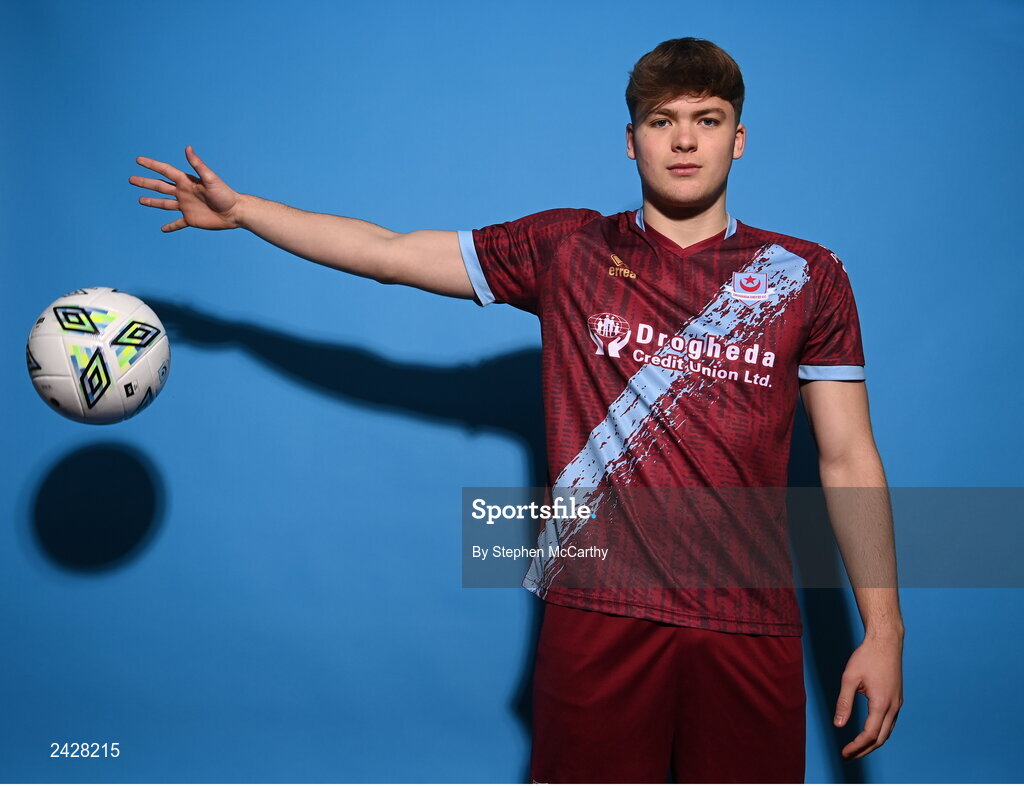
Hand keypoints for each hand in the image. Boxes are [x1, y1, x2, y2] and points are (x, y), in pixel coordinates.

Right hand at [130, 145, 242, 231]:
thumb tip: (187, 148)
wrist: (235, 212)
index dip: (152, 165)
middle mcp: (184, 193)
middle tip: (131, 179)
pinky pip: (178, 223)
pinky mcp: (191, 219)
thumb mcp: (210, 178)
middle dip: (145, 183)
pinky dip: (170, 226)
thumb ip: (198, 164)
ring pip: (165, 204)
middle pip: (160, 187)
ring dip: (152, 202)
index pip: (165, 171)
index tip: (138, 160)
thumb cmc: (225, 194)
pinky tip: (163, 229)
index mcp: (186, 182)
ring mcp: (186, 206)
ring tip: (140, 200)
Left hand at [834, 632, 903, 759]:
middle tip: (848, 755)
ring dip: (872, 743)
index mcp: (882, 704)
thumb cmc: (867, 657)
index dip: (857, 746)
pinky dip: (879, 732)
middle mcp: (893, 707)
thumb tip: (838, 724)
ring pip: (887, 732)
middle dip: (864, 750)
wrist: (886, 642)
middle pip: (881, 738)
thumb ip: (844, 703)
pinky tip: (868, 732)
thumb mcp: (850, 678)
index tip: (844, 752)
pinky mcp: (897, 699)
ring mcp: (897, 704)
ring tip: (856, 748)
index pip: (870, 735)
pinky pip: (890, 723)